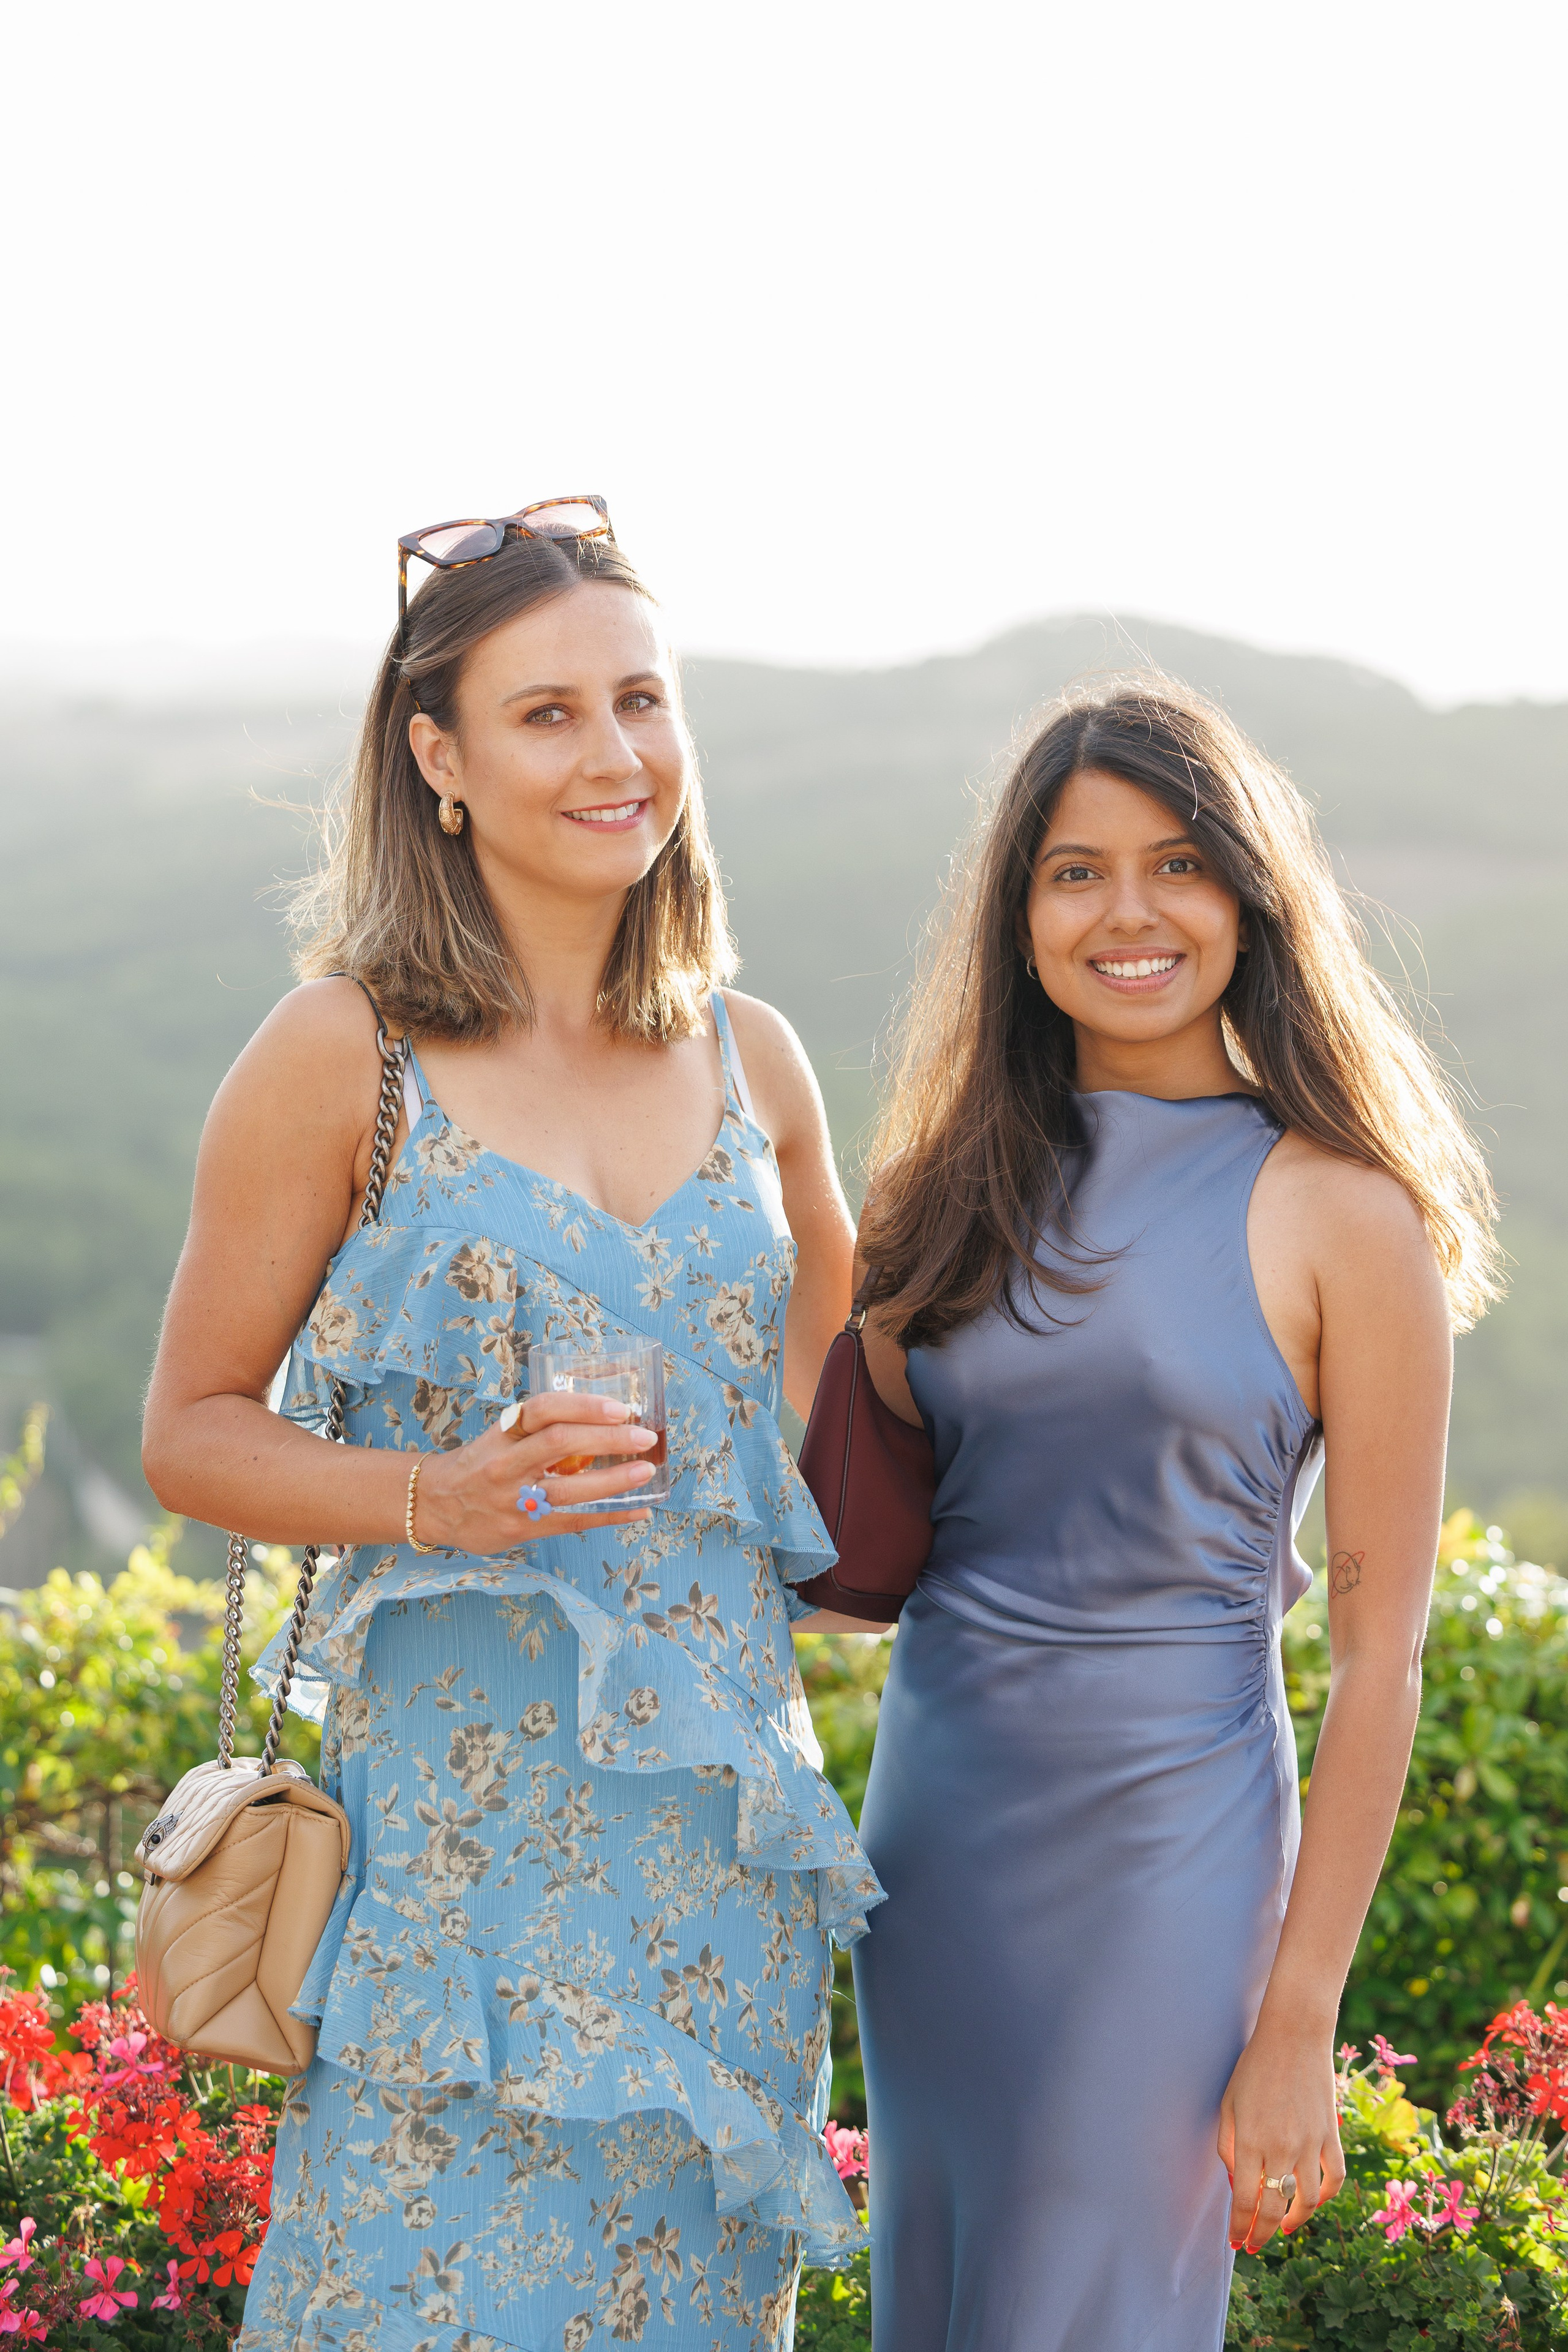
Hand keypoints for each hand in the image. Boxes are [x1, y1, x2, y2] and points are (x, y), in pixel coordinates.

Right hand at [411, 1392, 657, 1553]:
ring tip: (646, 1471)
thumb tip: (601, 1419)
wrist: (435, 1505)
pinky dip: (610, 1516)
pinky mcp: (523, 1528)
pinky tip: (638, 1510)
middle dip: (609, 1438)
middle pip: (561, 1443)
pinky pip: (573, 1522)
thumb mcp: (499, 1437)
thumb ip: (538, 1430)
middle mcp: (507, 1463)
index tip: (618, 1408)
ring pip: (570, 1488)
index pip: (544, 1409)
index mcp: (503, 1433)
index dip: (583, 1406)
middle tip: (645, 1437)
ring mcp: (514, 1499)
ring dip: (615, 1480)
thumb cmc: (479, 1464)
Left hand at [1218, 2013, 1345, 2253]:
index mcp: (1251, 2141)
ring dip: (1295, 2221)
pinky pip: (1335, 2177)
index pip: (1245, 2202)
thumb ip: (1229, 2146)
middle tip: (1254, 2245)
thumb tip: (1237, 2183)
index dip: (1240, 2228)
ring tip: (1283, 2227)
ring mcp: (1311, 2143)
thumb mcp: (1229, 2105)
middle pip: (1275, 2209)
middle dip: (1262, 2234)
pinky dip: (1326, 2196)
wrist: (1293, 2036)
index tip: (1237, 2242)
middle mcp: (1282, 2148)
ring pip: (1308, 2201)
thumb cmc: (1253, 2068)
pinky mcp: (1331, 2135)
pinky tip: (1312, 2200)